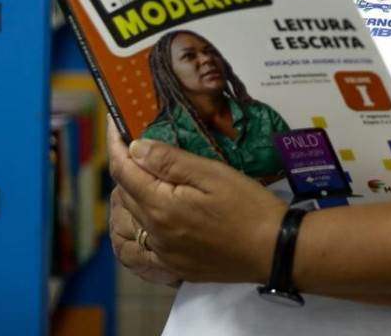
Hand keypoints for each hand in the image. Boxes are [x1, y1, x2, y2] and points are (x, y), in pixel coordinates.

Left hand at [106, 121, 285, 284]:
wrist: (274, 250)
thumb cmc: (248, 206)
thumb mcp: (213, 174)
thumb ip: (171, 162)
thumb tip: (135, 147)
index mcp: (161, 206)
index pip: (123, 171)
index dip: (116, 144)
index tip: (115, 122)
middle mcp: (154, 233)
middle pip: (124, 194)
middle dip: (125, 166)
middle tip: (138, 145)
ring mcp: (162, 253)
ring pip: (127, 223)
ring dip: (126, 198)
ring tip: (140, 179)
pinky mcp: (174, 267)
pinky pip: (138, 254)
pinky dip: (131, 235)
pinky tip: (142, 222)